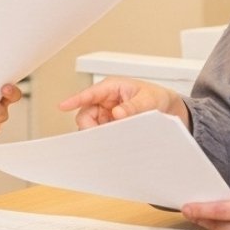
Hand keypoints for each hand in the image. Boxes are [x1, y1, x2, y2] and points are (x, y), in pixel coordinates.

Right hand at [58, 76, 189, 129]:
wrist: (167, 108)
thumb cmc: (156, 97)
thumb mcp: (148, 100)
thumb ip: (134, 106)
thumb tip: (117, 113)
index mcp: (112, 87)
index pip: (89, 93)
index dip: (75, 99)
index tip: (62, 106)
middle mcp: (105, 100)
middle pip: (85, 114)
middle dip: (89, 126)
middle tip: (101, 136)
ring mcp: (106, 114)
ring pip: (91, 126)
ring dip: (98, 134)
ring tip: (114, 138)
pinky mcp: (110, 126)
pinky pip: (101, 133)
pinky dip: (104, 139)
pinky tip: (114, 142)